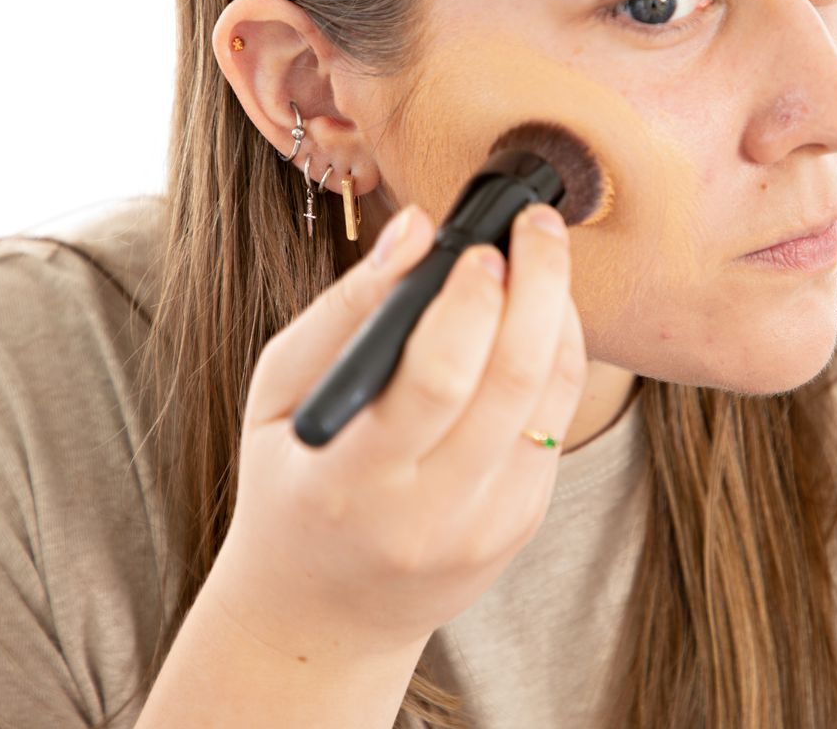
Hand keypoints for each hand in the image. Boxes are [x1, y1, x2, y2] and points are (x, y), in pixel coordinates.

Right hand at [208, 201, 586, 657]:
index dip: (470, 303)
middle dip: (539, 286)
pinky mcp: (520, 523)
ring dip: (559, 314)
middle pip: (512, 384)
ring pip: (550, 401)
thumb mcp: (276, 395)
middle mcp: (429, 514)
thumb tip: (416, 230)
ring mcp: (486, 526)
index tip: (480, 244)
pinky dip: (558, 357)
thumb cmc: (290, 480)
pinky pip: (557, 423)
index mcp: (352, 481)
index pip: (434, 382)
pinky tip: (539, 314)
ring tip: (544, 254)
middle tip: (537, 222)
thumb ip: (343, 311)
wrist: (322, 613)